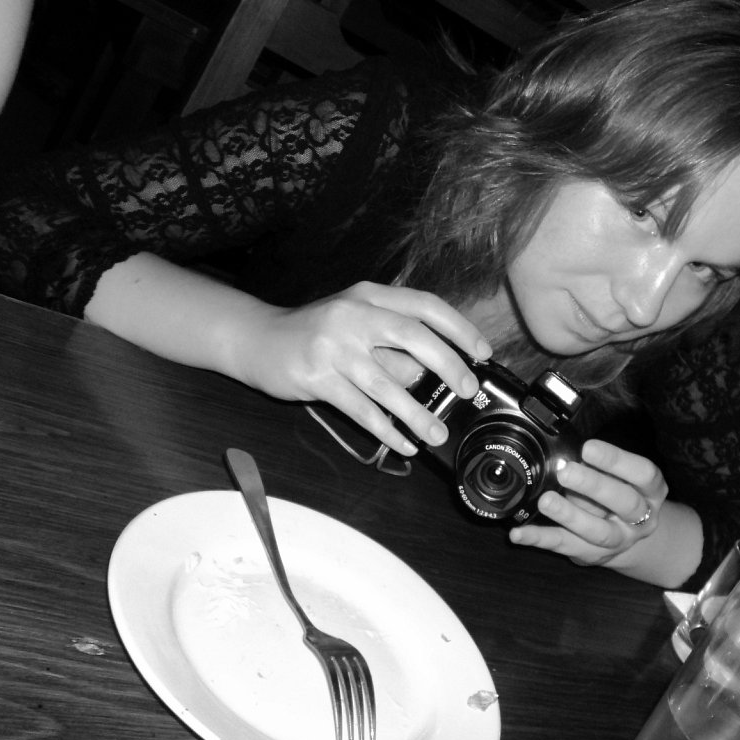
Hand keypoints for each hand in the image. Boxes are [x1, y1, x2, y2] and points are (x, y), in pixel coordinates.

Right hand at [228, 281, 490, 453]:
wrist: (257, 339)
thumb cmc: (316, 331)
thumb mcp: (356, 321)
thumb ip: (393, 340)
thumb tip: (441, 371)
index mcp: (370, 296)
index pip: (425, 305)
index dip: (459, 329)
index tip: (482, 353)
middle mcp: (354, 314)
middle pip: (413, 337)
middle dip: (448, 366)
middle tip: (468, 391)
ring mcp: (334, 346)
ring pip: (388, 384)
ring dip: (418, 413)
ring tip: (438, 434)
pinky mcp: (316, 377)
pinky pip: (361, 410)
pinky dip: (386, 430)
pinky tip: (403, 443)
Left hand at [508, 438, 669, 568]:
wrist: (630, 536)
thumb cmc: (621, 492)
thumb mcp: (623, 475)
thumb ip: (601, 465)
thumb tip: (568, 451)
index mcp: (651, 490)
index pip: (643, 474)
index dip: (617, 460)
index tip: (588, 448)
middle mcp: (641, 518)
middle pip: (624, 503)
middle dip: (594, 486)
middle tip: (566, 471)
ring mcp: (618, 540)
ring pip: (597, 531)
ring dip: (569, 515)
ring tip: (546, 501)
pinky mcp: (592, 554)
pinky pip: (565, 546)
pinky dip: (539, 539)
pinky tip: (519, 533)